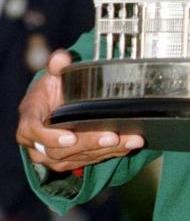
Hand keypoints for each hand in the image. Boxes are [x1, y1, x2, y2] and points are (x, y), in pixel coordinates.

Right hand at [16, 50, 144, 173]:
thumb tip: (62, 58)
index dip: (51, 137)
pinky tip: (128, 145)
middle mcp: (37, 145)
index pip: (34, 132)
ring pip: (78, 157)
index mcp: (29, 121)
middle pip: (61, 150)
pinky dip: (110, 153)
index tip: (70, 137)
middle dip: (90, 143)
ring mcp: (52, 157)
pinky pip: (89, 160)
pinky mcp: (69, 162)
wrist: (51, 108)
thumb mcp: (51, 76)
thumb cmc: (50, 92)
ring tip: (129, 140)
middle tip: (113, 136)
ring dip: (106, 150)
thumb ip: (56, 66)